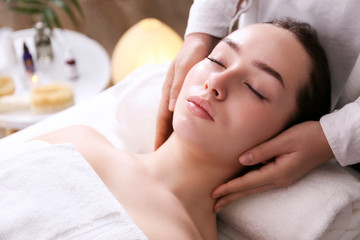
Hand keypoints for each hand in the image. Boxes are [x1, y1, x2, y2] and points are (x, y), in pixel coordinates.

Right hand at [154, 33, 219, 148]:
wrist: (205, 40)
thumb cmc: (194, 52)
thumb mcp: (185, 66)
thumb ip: (178, 86)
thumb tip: (170, 109)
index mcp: (169, 92)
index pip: (162, 119)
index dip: (159, 136)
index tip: (157, 152)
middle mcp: (174, 97)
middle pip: (168, 123)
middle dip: (165, 141)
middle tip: (166, 159)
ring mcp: (182, 97)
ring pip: (178, 121)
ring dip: (177, 136)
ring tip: (180, 153)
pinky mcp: (192, 95)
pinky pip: (189, 115)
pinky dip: (189, 126)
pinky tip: (195, 135)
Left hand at [212, 121, 333, 211]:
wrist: (329, 139)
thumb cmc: (308, 136)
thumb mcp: (284, 140)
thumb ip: (262, 151)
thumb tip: (241, 160)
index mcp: (277, 172)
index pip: (247, 182)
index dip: (229, 188)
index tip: (214, 193)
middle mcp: (279, 179)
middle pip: (249, 190)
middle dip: (230, 197)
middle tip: (214, 205)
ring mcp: (282, 178)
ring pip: (255, 188)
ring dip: (238, 193)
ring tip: (223, 199)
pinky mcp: (284, 173)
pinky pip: (261, 181)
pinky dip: (248, 185)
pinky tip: (241, 186)